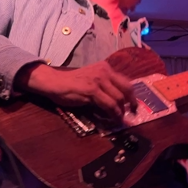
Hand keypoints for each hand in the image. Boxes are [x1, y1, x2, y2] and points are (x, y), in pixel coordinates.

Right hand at [14, 61, 136, 120]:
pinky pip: (109, 105)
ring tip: (120, 119)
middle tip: (131, 113)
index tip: (133, 106)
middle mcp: (104, 72)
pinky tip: (113, 119)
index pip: (126, 82)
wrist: (54, 82)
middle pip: (126, 89)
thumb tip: (118, 100)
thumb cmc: (72, 83)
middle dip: (131, 104)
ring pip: (118, 99)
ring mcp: (98, 80)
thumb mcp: (92, 80)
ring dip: (121, 112)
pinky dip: (113, 114)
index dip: (132, 96)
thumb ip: (105, 85)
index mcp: (105, 68)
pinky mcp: (92, 90)